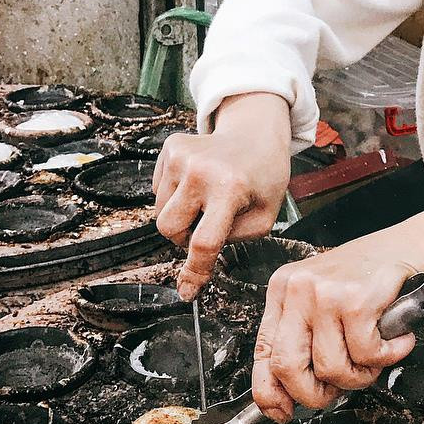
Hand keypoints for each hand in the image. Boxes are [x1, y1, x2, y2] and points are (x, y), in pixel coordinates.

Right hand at [153, 94, 291, 299]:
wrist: (256, 133)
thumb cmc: (263, 178)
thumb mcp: (265, 216)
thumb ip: (234, 240)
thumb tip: (197, 261)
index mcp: (230, 189)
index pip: (204, 241)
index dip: (194, 271)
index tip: (187, 290)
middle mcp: (201, 170)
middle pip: (170, 228)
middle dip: (183, 237)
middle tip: (206, 226)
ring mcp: (182, 156)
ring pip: (160, 210)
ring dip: (180, 214)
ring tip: (206, 199)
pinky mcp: (171, 147)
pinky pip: (157, 190)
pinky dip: (174, 195)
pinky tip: (197, 184)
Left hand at [252, 245, 418, 419]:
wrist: (409, 247)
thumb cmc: (367, 279)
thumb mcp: (321, 301)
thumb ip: (305, 339)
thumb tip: (289, 395)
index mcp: (282, 292)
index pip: (262, 353)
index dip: (271, 393)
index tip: (283, 412)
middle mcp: (297, 290)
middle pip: (288, 367)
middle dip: (316, 394)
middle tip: (338, 390)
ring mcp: (325, 294)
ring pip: (331, 368)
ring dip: (360, 375)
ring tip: (374, 357)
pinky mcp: (356, 300)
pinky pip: (366, 355)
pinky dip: (387, 357)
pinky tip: (395, 340)